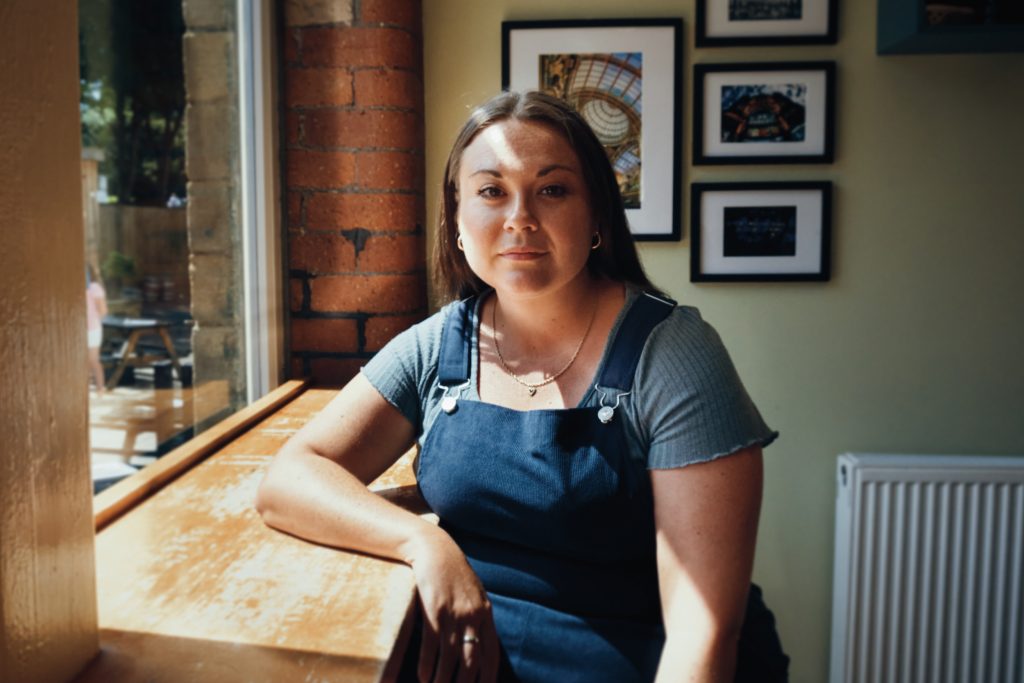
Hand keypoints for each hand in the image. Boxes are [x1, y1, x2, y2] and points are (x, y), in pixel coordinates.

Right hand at [406, 529, 499, 682]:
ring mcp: (454, 614)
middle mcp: (473, 616)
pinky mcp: (434, 611)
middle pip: (471, 660)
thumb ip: (479, 615)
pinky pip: (432, 646)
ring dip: (442, 679)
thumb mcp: (473, 593)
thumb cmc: (453, 572)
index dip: (488, 676)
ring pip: (450, 657)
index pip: (492, 653)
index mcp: (486, 613)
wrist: (435, 550)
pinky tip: (423, 676)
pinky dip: (427, 664)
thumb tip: (480, 640)